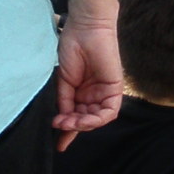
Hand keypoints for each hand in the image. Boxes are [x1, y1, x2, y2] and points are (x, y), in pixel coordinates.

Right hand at [51, 17, 122, 149]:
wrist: (84, 29)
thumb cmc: (72, 48)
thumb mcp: (63, 80)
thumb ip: (64, 101)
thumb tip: (60, 121)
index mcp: (79, 92)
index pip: (75, 117)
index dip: (67, 131)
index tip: (58, 145)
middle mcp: (92, 95)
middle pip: (86, 120)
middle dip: (73, 127)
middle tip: (60, 126)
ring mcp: (104, 92)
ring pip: (97, 118)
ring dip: (83, 124)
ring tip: (69, 122)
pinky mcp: (115, 88)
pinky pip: (109, 111)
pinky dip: (97, 118)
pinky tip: (84, 119)